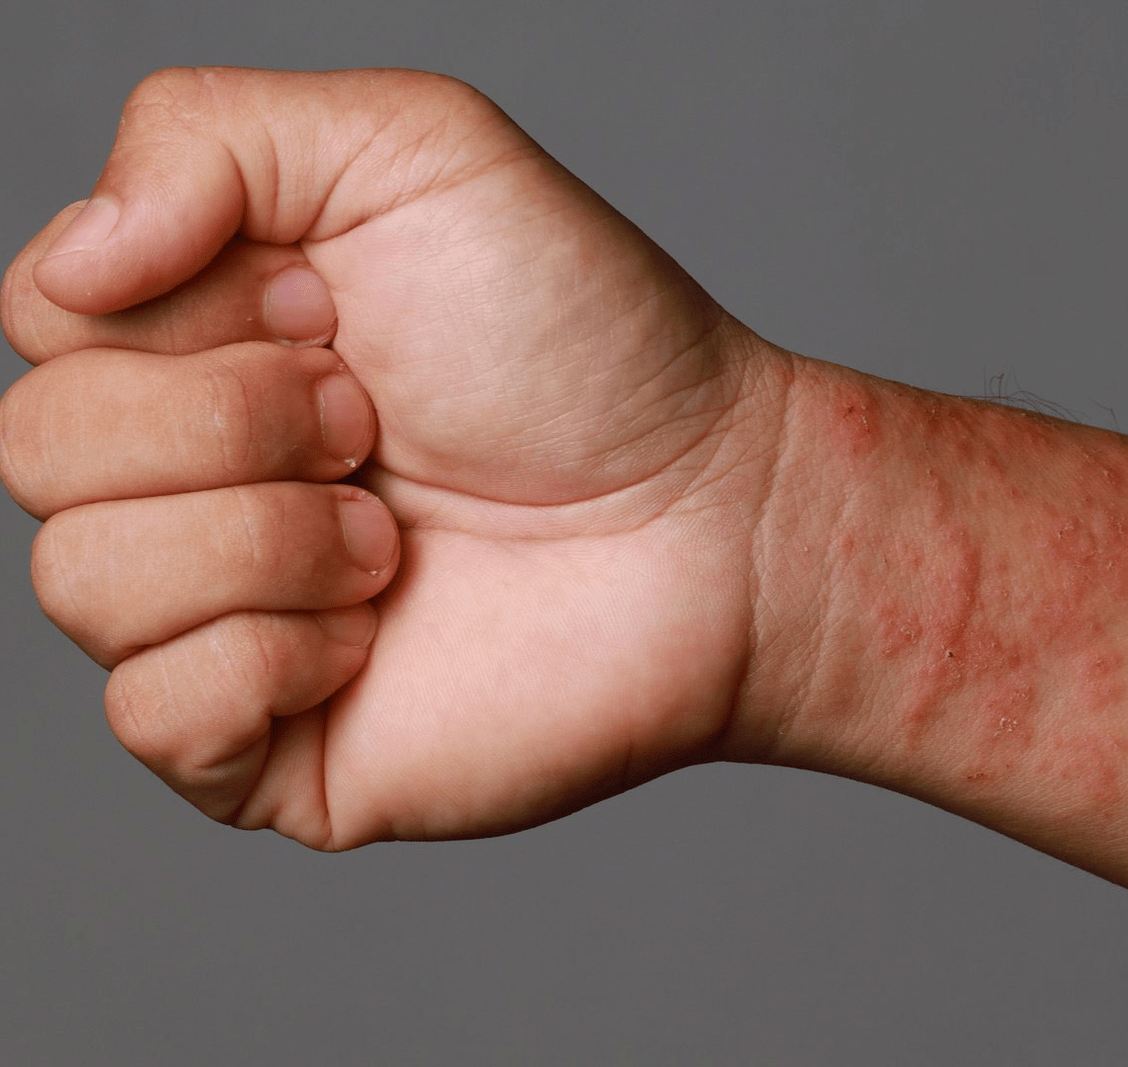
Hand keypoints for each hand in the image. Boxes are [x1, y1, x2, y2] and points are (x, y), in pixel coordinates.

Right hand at [0, 67, 784, 848]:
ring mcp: (219, 619)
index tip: (340, 311)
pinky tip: (379, 630)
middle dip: (239, 419)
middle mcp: (189, 481)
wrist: (709, 514)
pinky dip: (277, 656)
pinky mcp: (265, 747)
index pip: (44, 315)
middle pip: (39, 449)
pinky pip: (154, 714)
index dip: (189, 309)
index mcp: (200, 343)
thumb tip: (73, 263)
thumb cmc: (586, 342)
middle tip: (378, 423)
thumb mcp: (415, 149)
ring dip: (273, 536)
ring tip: (395, 531)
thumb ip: (207, 134)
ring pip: (84, 582)